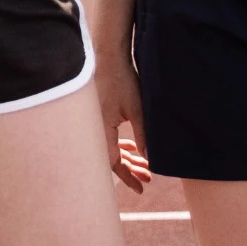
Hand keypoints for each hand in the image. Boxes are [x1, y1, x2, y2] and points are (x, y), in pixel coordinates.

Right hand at [94, 48, 151, 193]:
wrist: (108, 57)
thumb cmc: (122, 81)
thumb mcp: (138, 111)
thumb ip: (144, 136)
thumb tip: (152, 160)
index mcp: (102, 130)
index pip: (114, 163)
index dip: (127, 178)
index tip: (142, 188)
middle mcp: (95, 129)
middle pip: (111, 159)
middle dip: (131, 170)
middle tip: (148, 178)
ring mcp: (95, 123)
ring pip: (111, 149)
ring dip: (128, 157)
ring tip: (145, 165)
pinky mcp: (98, 116)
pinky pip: (108, 138)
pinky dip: (121, 145)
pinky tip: (134, 147)